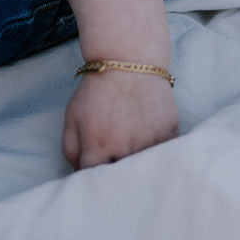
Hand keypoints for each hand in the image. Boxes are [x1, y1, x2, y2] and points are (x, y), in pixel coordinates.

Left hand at [62, 70, 178, 169]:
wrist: (129, 60)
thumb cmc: (97, 90)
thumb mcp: (72, 117)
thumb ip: (70, 151)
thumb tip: (80, 175)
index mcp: (99, 146)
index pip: (94, 179)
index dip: (92, 173)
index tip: (96, 166)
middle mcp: (125, 148)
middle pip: (120, 178)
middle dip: (115, 172)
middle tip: (114, 158)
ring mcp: (150, 141)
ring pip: (144, 170)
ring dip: (138, 165)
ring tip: (133, 150)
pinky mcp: (170, 133)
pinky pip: (164, 157)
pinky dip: (158, 155)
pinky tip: (150, 142)